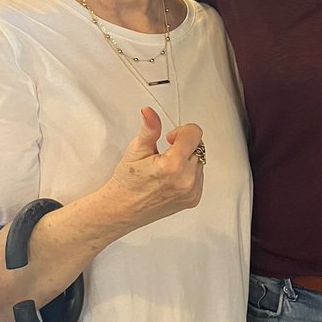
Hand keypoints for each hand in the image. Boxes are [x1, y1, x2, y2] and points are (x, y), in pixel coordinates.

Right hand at [104, 108, 204, 227]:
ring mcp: (192, 192)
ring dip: (187, 158)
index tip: (169, 138)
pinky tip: (171, 177)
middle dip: (184, 144)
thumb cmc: (127, 182)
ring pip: (200, 161)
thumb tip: (150, 112)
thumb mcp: (136, 150)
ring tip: (166, 168)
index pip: (194, 134)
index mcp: (173, 165)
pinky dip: (189, 172)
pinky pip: (199, 176)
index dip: (181, 131)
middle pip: (199, 146)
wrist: (122, 209)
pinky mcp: (194, 199)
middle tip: (164, 153)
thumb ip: (150, 128)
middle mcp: (186, 180)